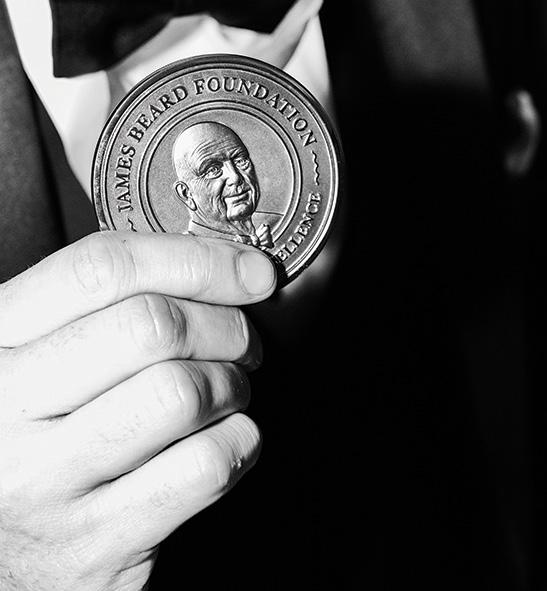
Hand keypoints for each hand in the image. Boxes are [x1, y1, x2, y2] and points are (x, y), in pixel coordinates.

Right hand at [0, 231, 275, 590]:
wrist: (0, 559)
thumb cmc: (33, 435)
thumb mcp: (35, 357)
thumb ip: (100, 306)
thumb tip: (225, 266)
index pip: (100, 268)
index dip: (192, 259)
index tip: (249, 269)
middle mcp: (6, 409)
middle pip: (150, 327)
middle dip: (225, 324)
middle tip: (242, 339)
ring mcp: (46, 484)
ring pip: (181, 394)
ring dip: (232, 383)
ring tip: (228, 389)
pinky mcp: (96, 546)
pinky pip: (202, 468)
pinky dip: (239, 442)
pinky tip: (226, 438)